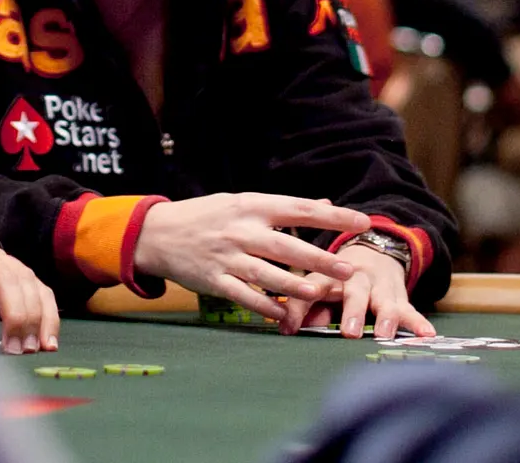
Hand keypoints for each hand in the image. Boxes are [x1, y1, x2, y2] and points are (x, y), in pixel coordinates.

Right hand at [132, 193, 371, 318]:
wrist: (157, 232)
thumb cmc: (206, 215)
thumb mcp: (243, 202)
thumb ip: (282, 208)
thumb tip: (324, 203)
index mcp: (252, 206)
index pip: (299, 208)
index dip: (332, 215)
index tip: (362, 219)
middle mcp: (241, 230)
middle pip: (286, 246)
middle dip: (319, 259)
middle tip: (349, 271)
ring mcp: (226, 256)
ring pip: (265, 273)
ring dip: (293, 285)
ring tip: (318, 293)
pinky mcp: (213, 280)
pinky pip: (243, 296)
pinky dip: (264, 307)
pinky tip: (283, 316)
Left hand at [279, 245, 434, 339]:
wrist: (374, 250)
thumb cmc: (338, 279)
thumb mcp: (320, 288)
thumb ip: (306, 308)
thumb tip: (289, 327)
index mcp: (328, 275)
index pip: (310, 289)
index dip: (299, 307)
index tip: (289, 328)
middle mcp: (355, 277)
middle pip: (354, 292)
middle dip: (353, 311)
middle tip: (349, 333)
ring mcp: (379, 286)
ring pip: (384, 300)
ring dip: (385, 317)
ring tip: (385, 334)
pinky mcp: (399, 295)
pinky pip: (410, 309)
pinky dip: (417, 322)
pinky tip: (427, 335)